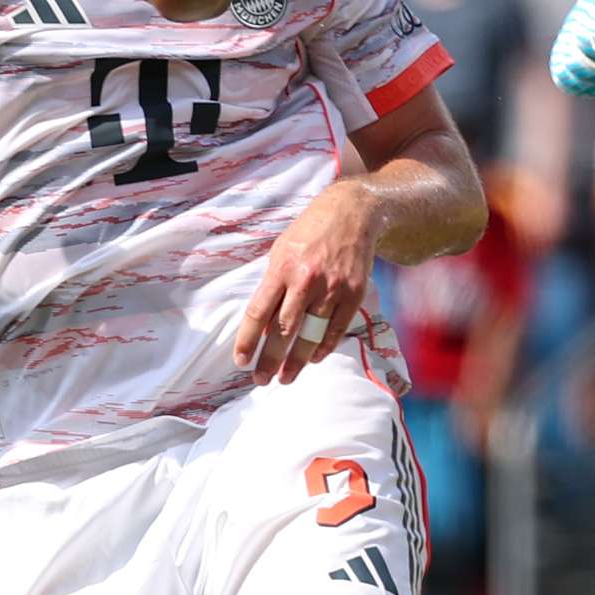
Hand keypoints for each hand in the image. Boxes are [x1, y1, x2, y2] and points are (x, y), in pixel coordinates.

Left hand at [236, 180, 379, 384]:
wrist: (352, 213)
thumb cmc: (310, 233)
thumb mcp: (281, 250)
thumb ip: (272, 285)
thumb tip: (263, 324)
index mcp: (282, 268)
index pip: (259, 313)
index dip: (248, 341)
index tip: (241, 361)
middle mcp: (306, 280)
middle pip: (284, 331)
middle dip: (270, 360)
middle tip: (260, 380)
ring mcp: (333, 289)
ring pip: (311, 335)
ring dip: (297, 362)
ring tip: (285, 379)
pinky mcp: (354, 294)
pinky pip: (336, 330)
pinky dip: (323, 348)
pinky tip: (313, 359)